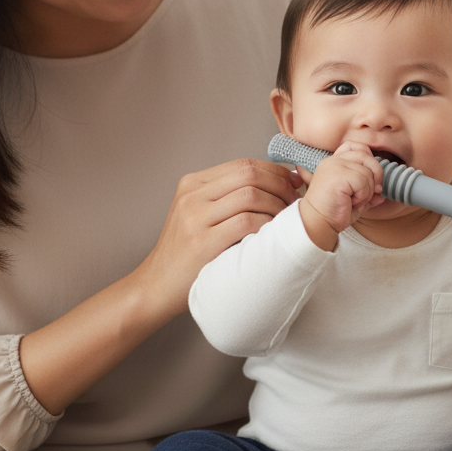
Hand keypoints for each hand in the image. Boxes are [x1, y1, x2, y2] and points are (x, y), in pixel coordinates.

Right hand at [138, 158, 300, 318]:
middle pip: (250, 174)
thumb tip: (284, 180)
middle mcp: (192, 195)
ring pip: (251, 196)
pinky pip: (246, 222)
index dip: (275, 172)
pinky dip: (267, 225)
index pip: (244, 164)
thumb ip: (232, 195)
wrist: (156, 286)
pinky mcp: (202, 243)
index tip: (293, 184)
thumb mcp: (201, 213)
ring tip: (287, 220)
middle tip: (295, 202)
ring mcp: (194, 218)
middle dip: (281, 185)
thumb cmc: (189, 252)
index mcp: (193, 183)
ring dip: (277, 206)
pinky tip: (272, 235)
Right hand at [298, 141, 384, 248]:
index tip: (371, 178)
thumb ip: (368, 193)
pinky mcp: (338, 175)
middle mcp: (333, 161)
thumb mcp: (354, 199)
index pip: (357, 146)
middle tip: (374, 192)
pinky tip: (351, 202)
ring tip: (355, 201)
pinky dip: (363, 195)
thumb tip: (382, 195)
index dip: (369, 159)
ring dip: (368, 191)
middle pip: (366, 155)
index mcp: (334, 162)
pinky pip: (363, 182)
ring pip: (367, 172)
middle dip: (376, 174)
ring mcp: (334, 166)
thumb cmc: (333, 213)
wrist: (317, 224)